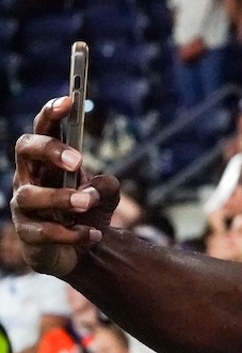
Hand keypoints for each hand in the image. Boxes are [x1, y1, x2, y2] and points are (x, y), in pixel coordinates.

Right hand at [12, 97, 121, 277]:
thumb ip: (108, 185)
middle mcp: (29, 178)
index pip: (43, 130)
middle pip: (24, 149)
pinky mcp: (28, 235)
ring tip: (87, 203)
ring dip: (62, 198)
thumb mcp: (107, 195)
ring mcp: (24, 206)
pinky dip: (72, 233)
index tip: (68, 101)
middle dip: (49, 149)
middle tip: (78, 160)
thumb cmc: (88, 213)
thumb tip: (93, 189)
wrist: (81, 251)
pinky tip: (93, 235)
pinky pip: (44, 232)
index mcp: (48, 162)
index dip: (51, 114)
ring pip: (31, 196)